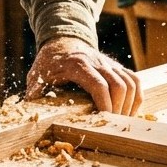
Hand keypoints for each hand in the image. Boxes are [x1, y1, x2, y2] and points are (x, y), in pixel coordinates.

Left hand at [25, 36, 141, 114]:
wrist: (62, 40)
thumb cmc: (49, 62)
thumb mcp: (36, 77)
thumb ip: (34, 95)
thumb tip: (30, 115)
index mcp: (77, 65)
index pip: (99, 85)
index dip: (105, 104)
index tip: (104, 121)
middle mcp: (97, 62)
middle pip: (120, 85)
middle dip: (119, 109)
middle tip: (112, 126)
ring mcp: (109, 63)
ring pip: (131, 82)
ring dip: (130, 104)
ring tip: (121, 121)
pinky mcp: (116, 67)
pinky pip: (134, 80)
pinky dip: (136, 96)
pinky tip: (129, 111)